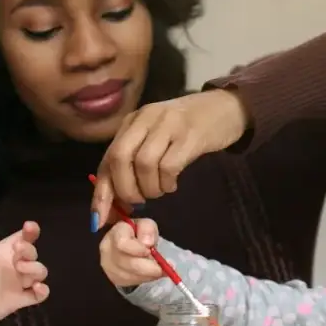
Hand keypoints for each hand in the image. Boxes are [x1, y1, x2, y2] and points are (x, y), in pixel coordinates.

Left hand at [0, 221, 49, 325]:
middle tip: (17, 250)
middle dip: (28, 249)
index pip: (22, 237)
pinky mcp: (21, 300)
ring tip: (20, 268)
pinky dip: (42, 291)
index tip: (29, 227)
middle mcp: (15, 264)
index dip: (30, 231)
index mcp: (3, 251)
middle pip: (32, 252)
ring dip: (34, 268)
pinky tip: (38, 288)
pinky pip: (38, 295)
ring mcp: (20, 282)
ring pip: (39, 272)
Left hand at [91, 89, 248, 222]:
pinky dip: (167, 182)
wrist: (225, 107)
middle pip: (120, 157)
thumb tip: (113, 206)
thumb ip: (133, 164)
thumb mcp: (155, 139)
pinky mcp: (190, 135)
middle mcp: (146, 118)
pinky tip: (172, 184)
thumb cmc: (187, 128)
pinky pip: (169, 166)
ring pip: (144, 163)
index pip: (107, 157)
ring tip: (159, 190)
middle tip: (138, 202)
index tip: (99, 219)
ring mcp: (168, 124)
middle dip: (125, 189)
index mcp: (132, 121)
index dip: (101, 191)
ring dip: (149, 188)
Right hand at [99, 219, 162, 286]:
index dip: (138, 249)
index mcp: (115, 232)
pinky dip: (143, 279)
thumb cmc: (139, 234)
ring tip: (158, 269)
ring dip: (147, 275)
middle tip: (163, 267)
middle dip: (148, 267)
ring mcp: (108, 265)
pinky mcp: (113, 278)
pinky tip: (149, 273)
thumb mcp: (146, 225)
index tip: (151, 251)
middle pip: (128, 263)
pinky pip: (131, 282)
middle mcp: (107, 249)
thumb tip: (148, 243)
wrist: (130, 246)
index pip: (122, 243)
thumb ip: (147, 229)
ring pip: (130, 276)